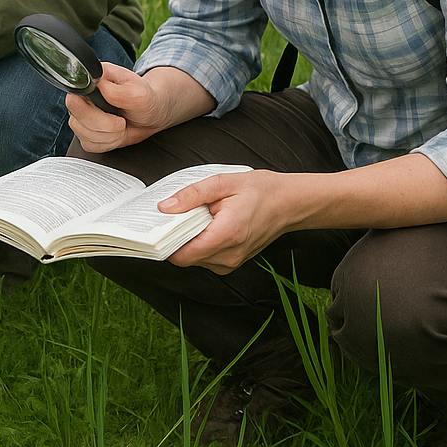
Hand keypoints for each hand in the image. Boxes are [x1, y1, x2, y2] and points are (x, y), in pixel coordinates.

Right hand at [66, 61, 171, 152]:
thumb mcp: (138, 93)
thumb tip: (100, 90)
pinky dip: (106, 144)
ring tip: (120, 126)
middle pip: (76, 121)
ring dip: (108, 136)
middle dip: (105, 127)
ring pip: (83, 135)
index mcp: (91, 81)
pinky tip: (115, 134)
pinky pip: (89, 145)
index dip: (91, 111)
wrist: (151, 115)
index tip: (112, 113)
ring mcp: (82, 116)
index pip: (73, 99)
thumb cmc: (145, 100)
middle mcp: (83, 98)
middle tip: (120, 121)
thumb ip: (118, 92)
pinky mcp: (86, 133)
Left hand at [163, 170, 297, 273]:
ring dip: (189, 242)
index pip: (183, 254)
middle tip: (177, 216)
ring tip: (198, 218)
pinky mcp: (232, 262)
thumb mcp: (223, 183)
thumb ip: (191, 195)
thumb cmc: (261, 191)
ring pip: (195, 260)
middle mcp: (229, 255)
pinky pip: (206, 259)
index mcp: (226, 234)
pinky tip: (207, 226)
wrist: (289, 203)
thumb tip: (165, 207)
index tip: (157, 227)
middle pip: (186, 258)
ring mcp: (232, 262)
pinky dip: (200, 245)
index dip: (165, 242)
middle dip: (176, 238)